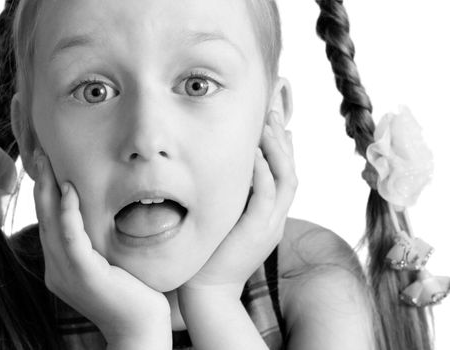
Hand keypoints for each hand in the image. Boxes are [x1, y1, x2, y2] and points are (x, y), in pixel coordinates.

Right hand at [34, 153, 170, 347]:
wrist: (141, 328)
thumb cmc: (132, 293)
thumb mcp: (108, 264)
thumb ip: (96, 244)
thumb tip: (102, 216)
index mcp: (61, 266)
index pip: (48, 223)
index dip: (45, 193)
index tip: (45, 165)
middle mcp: (57, 269)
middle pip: (44, 219)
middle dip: (40, 184)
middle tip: (39, 153)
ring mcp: (66, 274)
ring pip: (51, 224)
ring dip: (48, 189)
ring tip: (47, 161)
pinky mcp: (84, 275)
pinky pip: (71, 238)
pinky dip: (67, 212)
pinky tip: (67, 189)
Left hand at [180, 111, 296, 297]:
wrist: (209, 290)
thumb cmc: (213, 254)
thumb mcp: (229, 221)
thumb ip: (236, 200)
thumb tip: (229, 175)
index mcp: (271, 216)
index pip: (284, 175)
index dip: (283, 147)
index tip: (274, 121)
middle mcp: (276, 218)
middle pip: (290, 171)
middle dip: (282, 140)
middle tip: (274, 110)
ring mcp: (270, 225)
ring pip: (285, 179)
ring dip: (276, 149)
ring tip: (267, 123)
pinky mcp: (257, 231)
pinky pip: (266, 195)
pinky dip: (262, 171)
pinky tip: (253, 151)